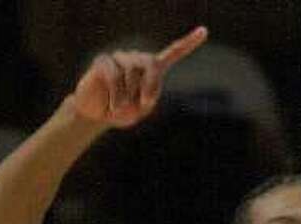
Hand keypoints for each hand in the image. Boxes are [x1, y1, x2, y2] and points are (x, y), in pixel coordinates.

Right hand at [73, 26, 207, 129]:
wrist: (96, 115)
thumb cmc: (121, 112)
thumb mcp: (139, 111)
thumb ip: (145, 100)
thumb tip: (138, 87)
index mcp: (153, 70)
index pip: (173, 53)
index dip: (188, 43)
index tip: (204, 31)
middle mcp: (138, 59)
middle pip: (151, 63)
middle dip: (150, 85)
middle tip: (144, 105)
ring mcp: (120, 58)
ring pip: (131, 72)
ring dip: (128, 96)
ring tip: (120, 108)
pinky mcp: (104, 61)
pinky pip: (114, 76)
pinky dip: (116, 96)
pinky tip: (113, 107)